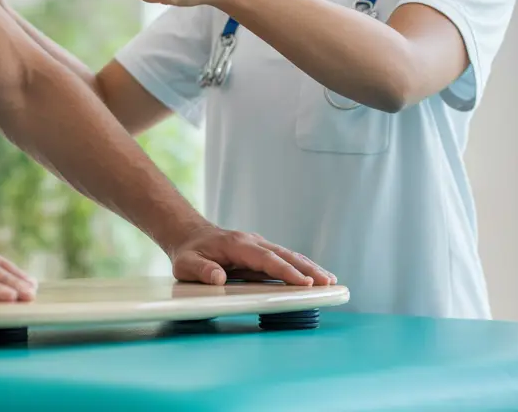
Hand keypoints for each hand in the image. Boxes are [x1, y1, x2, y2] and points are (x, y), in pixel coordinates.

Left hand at [170, 225, 336, 286]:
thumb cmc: (188, 252)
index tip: (304, 282)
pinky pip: (283, 258)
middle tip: (329, 283)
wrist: (189, 235)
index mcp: (237, 245)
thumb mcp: (186, 263)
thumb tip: (219, 279)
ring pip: (287, 255)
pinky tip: (314, 277)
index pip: (266, 259)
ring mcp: (257, 245)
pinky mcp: (260, 252)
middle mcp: (251, 242)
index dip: (286, 271)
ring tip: (330, 281)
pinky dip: (300, 266)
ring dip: (309, 267)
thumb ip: (202, 270)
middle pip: (284, 255)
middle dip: (307, 269)